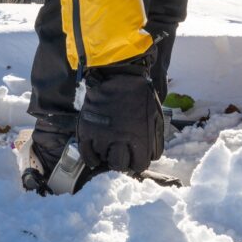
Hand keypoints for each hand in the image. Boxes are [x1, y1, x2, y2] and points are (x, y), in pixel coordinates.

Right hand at [77, 51, 163, 174]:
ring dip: (107, 155)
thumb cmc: (140, 96)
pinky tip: (95, 156)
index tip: (135, 157)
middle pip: (119, 165)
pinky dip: (91, 158)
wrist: (118, 76)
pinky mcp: (87, 130)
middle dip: (122, 161)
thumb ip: (154, 140)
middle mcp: (119, 141)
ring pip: (103, 159)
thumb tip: (150, 157)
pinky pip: (86, 154)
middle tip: (121, 154)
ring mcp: (101, 136)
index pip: (139, 166)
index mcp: (139, 139)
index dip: (138, 162)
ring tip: (109, 147)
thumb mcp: (155, 117)